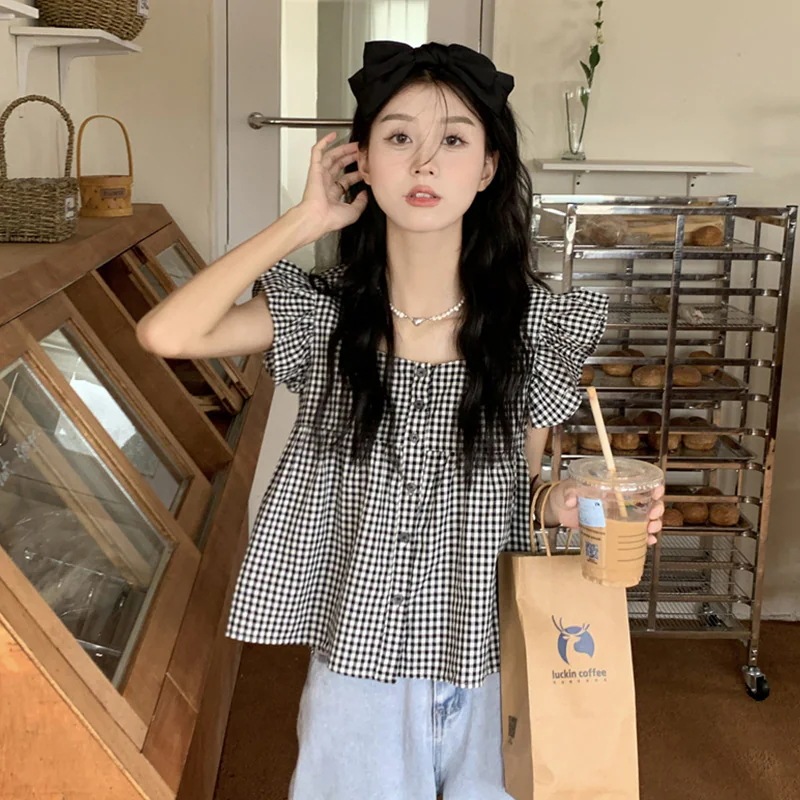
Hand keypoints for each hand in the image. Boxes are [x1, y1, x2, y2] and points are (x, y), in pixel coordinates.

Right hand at [295, 133, 367, 238]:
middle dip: (351, 158)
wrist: (316, 218)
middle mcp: (326, 184)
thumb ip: (360, 202)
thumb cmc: (330, 219)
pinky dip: (324, 142)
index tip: (365, 169)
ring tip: (354, 145)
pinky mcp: (314, 169)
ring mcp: (320, 176)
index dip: (356, 174)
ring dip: (342, 150)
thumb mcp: (353, 212)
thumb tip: (365, 194)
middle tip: (361, 152)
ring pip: (332, 157)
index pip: (346, 180)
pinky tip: (332, 135)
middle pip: (340, 166)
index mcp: (333, 194)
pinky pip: (317, 152)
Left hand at [546, 479, 665, 545]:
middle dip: (655, 509)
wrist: (556, 509)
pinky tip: (647, 541)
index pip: (638, 484)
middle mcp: (619, 501)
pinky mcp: (612, 529)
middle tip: (652, 515)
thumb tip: (571, 500)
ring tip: (651, 530)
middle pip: (646, 503)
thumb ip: (570, 492)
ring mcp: (617, 516)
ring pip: (643, 519)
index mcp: (612, 487)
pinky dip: (642, 538)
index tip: (657, 491)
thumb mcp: (567, 488)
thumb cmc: (563, 493)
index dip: (652, 487)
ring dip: (652, 525)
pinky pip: (632, 534)